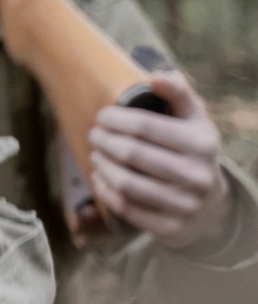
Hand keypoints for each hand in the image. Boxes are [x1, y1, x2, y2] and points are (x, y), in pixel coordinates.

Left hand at [90, 70, 232, 249]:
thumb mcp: (194, 119)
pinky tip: (100, 175)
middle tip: (94, 134)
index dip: (115, 118)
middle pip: (131, 153)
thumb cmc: (192, 150)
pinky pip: (125, 207)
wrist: (210, 203)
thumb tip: (157, 76)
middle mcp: (197, 176)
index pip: (145, 126)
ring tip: (96, 153)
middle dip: (103, 140)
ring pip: (125, 182)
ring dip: (101, 164)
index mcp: (202, 144)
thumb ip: (178, 92)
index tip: (102, 116)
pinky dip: (104, 189)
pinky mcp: (169, 227)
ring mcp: (184, 204)